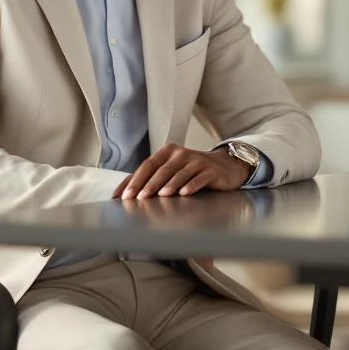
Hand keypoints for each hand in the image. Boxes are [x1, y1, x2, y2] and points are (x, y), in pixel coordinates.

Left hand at [112, 143, 250, 199]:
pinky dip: (191, 185)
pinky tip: (184, 193)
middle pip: (162, 169)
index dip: (135, 180)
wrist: (225, 167)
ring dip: (169, 185)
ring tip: (161, 196)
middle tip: (139, 198)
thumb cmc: (193, 171)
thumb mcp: (172, 171)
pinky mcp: (211, 170)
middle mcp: (181, 153)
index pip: (147, 165)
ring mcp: (197, 161)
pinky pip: (199, 177)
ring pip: (179, 173)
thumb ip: (151, 178)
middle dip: (149, 185)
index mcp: (168, 152)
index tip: (123, 195)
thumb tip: (124, 193)